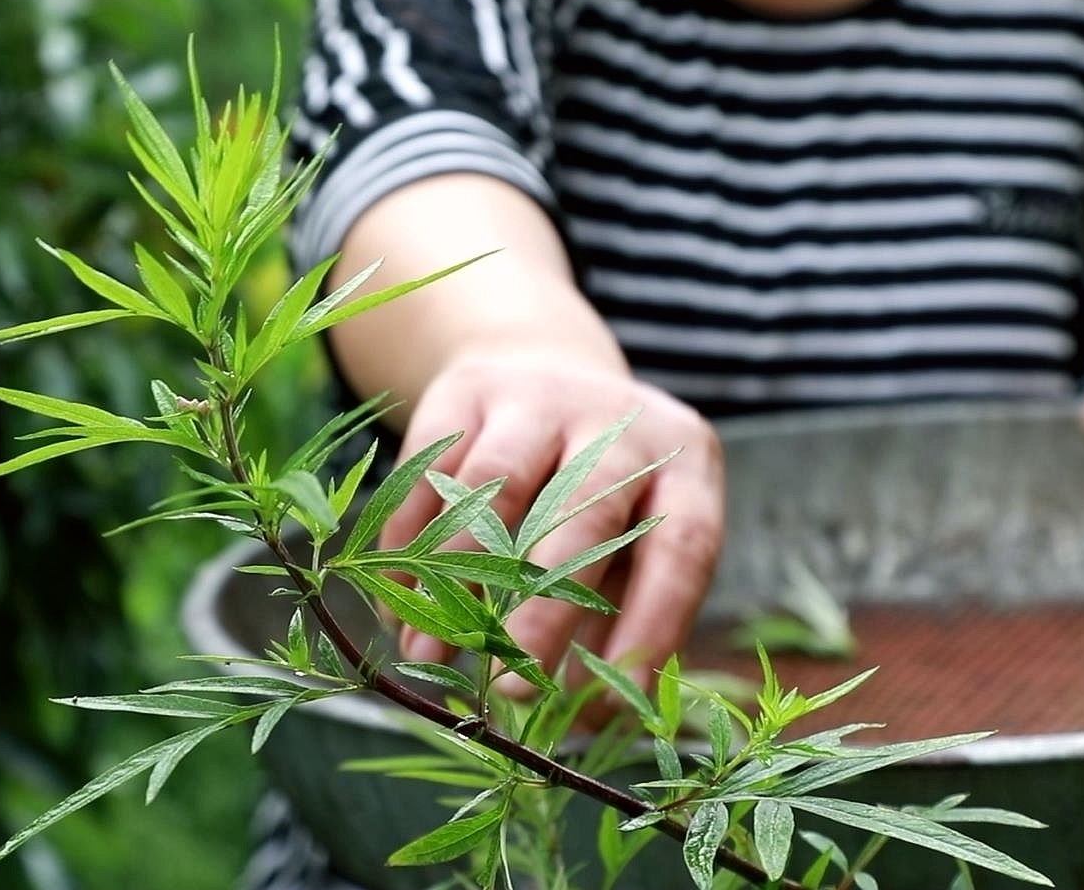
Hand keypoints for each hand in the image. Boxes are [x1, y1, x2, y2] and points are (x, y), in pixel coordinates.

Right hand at [379, 346, 723, 695]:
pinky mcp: (466, 390)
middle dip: (545, 608)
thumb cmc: (600, 489)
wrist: (537, 366)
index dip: (651, 625)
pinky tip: (400, 606)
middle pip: (585, 511)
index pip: (683, 548)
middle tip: (514, 688)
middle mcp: (617, 421)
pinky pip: (430, 471)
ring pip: (493, 487)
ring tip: (433, 655)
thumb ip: (619, 614)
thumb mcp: (634, 534)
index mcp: (683, 463)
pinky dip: (410, 544)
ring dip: (456, 581)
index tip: (613, 700)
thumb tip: (582, 719)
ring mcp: (539, 396)